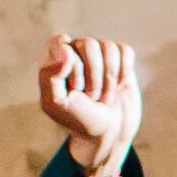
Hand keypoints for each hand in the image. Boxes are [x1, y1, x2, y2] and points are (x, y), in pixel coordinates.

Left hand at [38, 36, 146, 176]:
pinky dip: (124, 72)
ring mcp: (99, 55)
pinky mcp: (120, 60)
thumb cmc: (79, 119)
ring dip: (110, 78)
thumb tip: (67, 48)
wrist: (109, 134)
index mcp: (56, 62)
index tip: (75, 86)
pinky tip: (119, 87)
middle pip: (89, 44)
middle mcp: (76, 53)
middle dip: (94, 76)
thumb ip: (51, 75)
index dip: (71, 62)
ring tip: (105, 97)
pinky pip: (125, 51)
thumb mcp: (56, 104)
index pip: (59, 42)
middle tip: (92, 98)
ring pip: (108, 47)